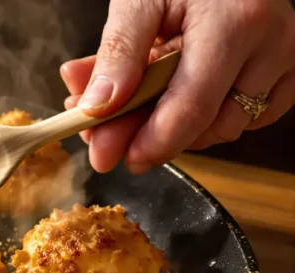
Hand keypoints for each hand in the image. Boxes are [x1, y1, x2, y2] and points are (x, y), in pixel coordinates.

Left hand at [60, 0, 294, 173]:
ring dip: (178, 128)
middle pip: (211, 126)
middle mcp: (272, 45)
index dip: (151, 141)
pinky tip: (180, 94)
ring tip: (138, 104)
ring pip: (228, 127)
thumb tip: (96, 107)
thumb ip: (118, 52)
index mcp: (236, 23)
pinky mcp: (288, 72)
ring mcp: (286, 61)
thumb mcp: (141, 0)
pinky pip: (247, 116)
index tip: (110, 156)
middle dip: (155, 137)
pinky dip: (207, 117)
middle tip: (108, 133)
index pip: (194, 106)